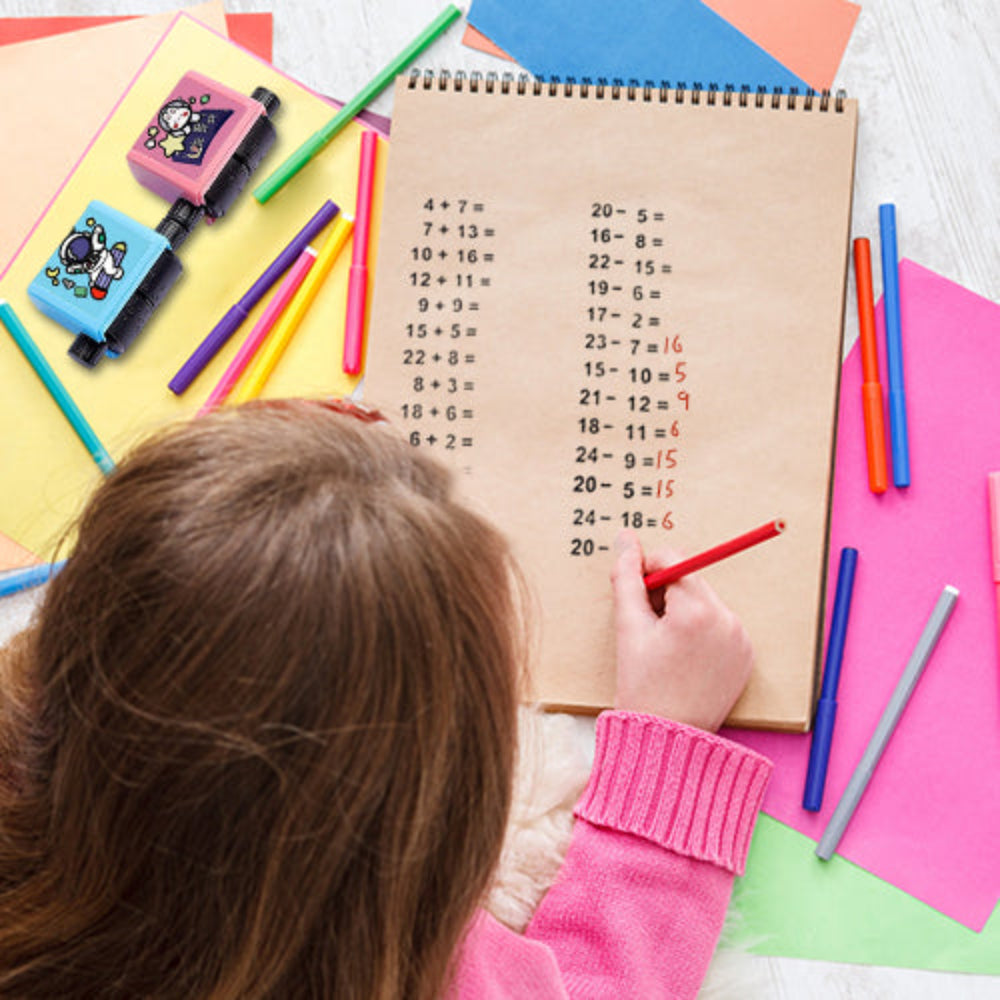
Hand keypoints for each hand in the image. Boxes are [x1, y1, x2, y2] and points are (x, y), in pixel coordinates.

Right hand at [610, 530, 752, 731]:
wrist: (668, 738)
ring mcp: (740, 638)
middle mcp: (727, 620)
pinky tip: (684, 656)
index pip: (674, 559)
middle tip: (648, 628)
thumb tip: (626, 539)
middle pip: (691, 579)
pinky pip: (720, 624)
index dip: (648, 572)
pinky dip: (701, 630)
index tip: (637, 597)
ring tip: (666, 647)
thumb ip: (626, 577)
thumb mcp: (628, 628)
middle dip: (666, 593)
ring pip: (705, 601)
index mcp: (697, 610)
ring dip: (683, 611)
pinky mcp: (746, 654)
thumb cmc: (643, 686)